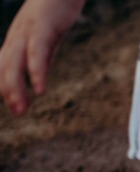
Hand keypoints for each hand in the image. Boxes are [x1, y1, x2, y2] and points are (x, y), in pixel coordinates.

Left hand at [0, 0, 86, 115]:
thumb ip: (42, 57)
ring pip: (14, 63)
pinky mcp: (41, 27)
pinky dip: (36, 72)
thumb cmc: (55, 8)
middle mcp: (17, 36)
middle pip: (5, 67)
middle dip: (8, 92)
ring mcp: (27, 32)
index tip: (14, 107)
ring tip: (21, 108)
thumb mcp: (47, 36)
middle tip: (18, 113)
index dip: (6, 87)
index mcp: (18, 39)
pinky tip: (40, 88)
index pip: (5, 67)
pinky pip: (36, 53)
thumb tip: (37, 78)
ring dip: (16, 87)